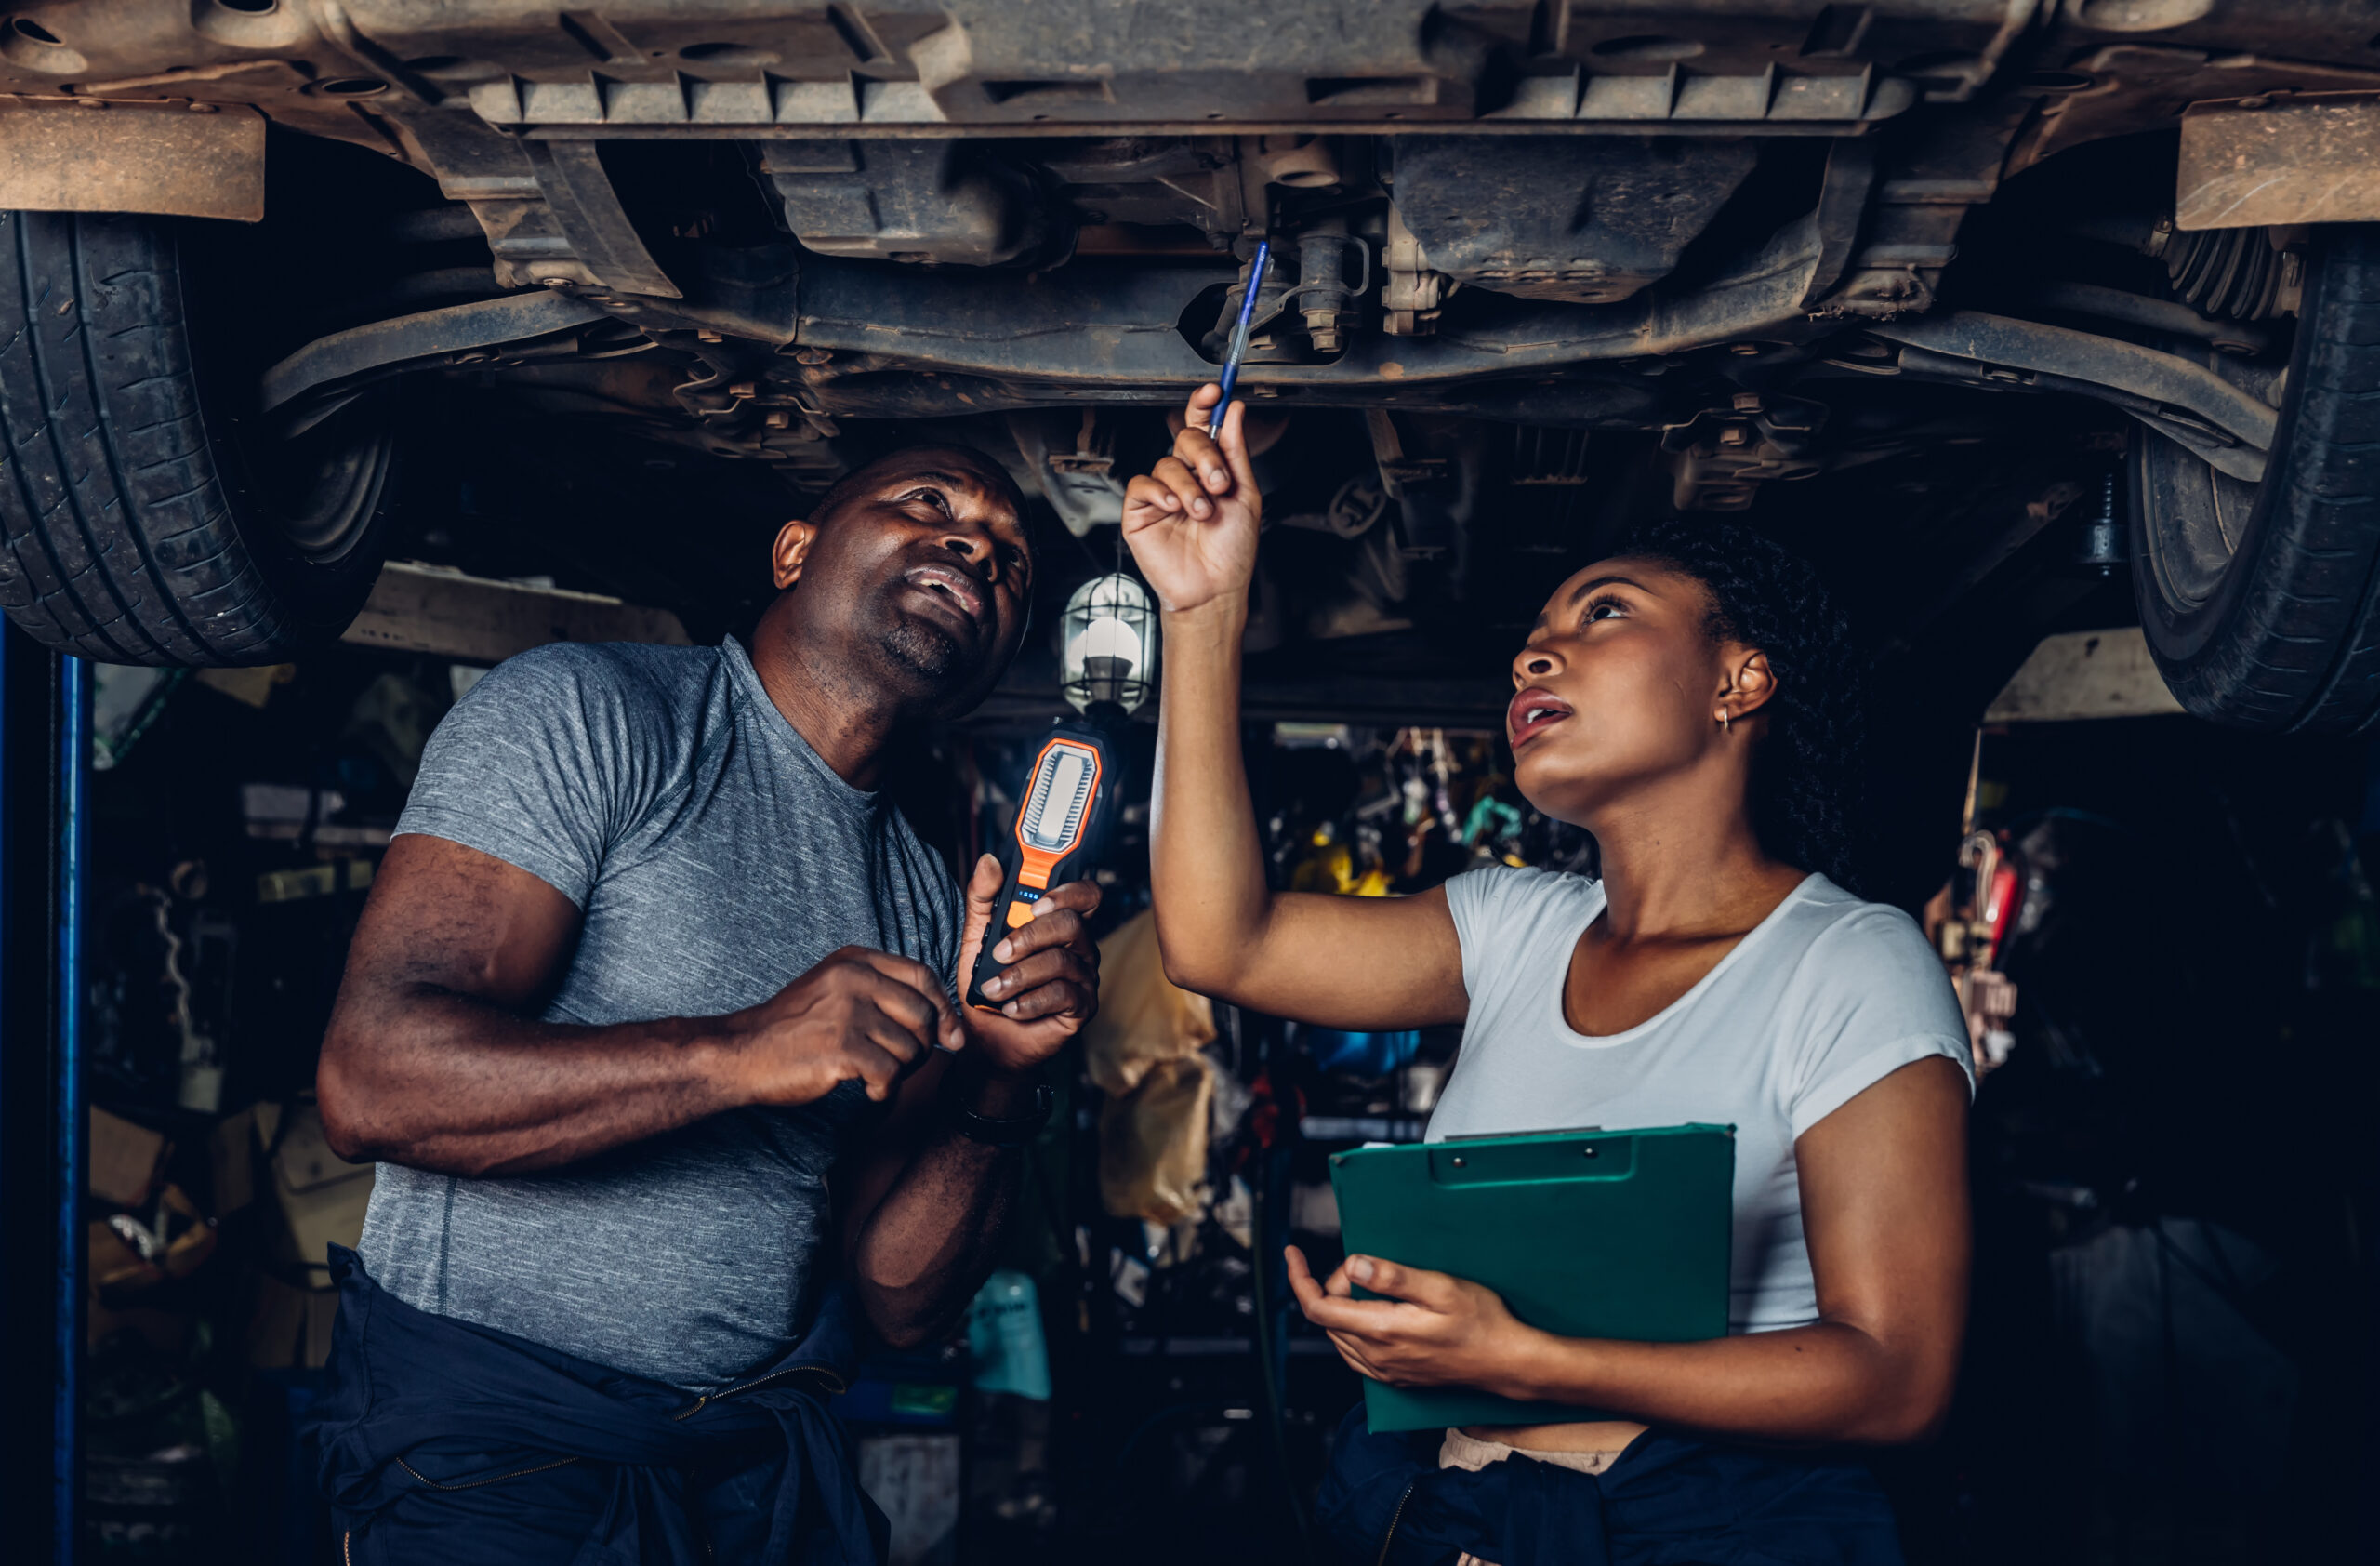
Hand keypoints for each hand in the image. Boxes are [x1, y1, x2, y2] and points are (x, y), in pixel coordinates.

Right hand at [724, 947, 964, 1106]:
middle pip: (923, 1015)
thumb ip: (884, 994)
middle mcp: (854, 979)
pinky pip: (891, 1073)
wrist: (743, 1052)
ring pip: (910, 1048)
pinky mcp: (842, 1047)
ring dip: (899, 1071)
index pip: (923, 976)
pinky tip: (868, 1090)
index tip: (950, 1035)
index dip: (944, 1008)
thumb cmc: (793, 1028)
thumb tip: (948, 1026)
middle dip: (921, 1047)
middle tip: (898, 1064)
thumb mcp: (835, 990)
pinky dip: (885, 1089)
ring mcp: (848, 1012)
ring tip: (874, 1076)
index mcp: (854, 961)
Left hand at [954, 853, 1102, 1077]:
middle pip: (1072, 925)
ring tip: (994, 989)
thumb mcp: (975, 939)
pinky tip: (1011, 1009)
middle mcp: (1079, 947)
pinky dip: (1030, 1001)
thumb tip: (989, 862)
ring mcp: (1083, 978)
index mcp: (1058, 924)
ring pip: (1062, 961)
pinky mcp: (1082, 1008)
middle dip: (1031, 937)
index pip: (1084, 895)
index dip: (1067, 891)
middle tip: (1000, 951)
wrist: (985, 1040)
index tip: (1035, 902)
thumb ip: (983, 900)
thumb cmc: (986, 987)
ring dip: (1020, 975)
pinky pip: (1063, 995)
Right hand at [1123, 383, 1261, 613]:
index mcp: (1210, 469)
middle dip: (1204, 454)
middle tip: (1218, 482)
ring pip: (1166, 462)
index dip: (1204, 404)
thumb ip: (1235, 452)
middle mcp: (1185, 477)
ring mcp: (1161, 493)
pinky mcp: (1140, 510)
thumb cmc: (1231, 549)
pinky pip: (1143, 484)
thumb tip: (1233, 410)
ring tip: (1202, 513)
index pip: (1202, 426)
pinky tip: (1174, 509)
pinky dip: (1161, 493)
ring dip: (1188, 487)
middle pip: (1185, 438)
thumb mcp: (1244, 495)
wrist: (1214, 588)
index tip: (1214, 390)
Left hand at [1286, 1246, 1537, 1394]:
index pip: (1318, 1308)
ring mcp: (1386, 1372)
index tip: (1293, 1254)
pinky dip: (1351, 1329)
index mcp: (1382, 1331)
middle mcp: (1377, 1357)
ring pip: (1339, 1337)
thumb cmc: (1482, 1322)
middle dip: (1330, 1287)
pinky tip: (1372, 1314)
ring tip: (1367, 1285)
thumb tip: (1353, 1265)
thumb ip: (1393, 1277)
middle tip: (1361, 1265)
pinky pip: (1356, 1354)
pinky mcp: (1396, 1379)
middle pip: (1327, 1320)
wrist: (1507, 1363)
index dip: (1299, 1279)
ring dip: (1340, 1309)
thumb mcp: (1440, 1287)